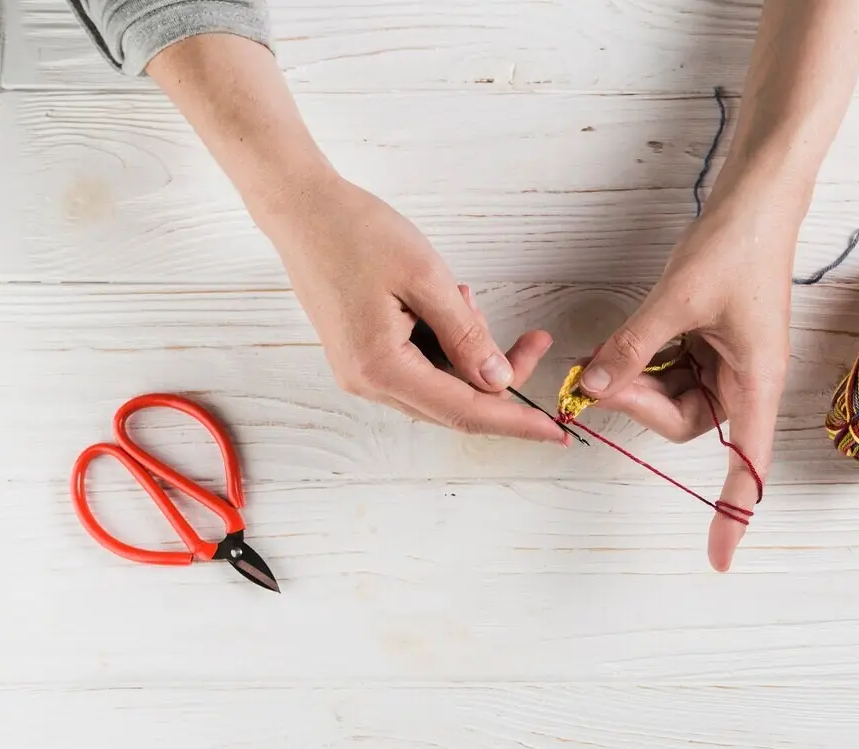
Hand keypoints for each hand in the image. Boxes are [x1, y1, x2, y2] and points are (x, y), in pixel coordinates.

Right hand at [261, 172, 567, 441]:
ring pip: (441, 387)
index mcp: (381, 368)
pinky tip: (447, 304)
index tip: (557, 430)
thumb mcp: (425, 278)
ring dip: (470, 354)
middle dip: (501, 378)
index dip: (516, 421)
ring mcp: (361, 373)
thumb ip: (466, 335)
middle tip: (535, 341)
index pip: (465, 411)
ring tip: (464, 297)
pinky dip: (447, 345)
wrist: (300, 208)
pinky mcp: (362, 357)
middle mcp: (367, 383)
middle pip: (455, 405)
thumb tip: (498, 380)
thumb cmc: (355, 232)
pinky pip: (421, 368)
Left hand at [576, 189, 794, 570]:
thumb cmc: (736, 245)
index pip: (748, 466)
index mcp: (756, 381)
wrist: (757, 198)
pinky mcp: (708, 340)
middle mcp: (744, 379)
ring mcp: (725, 360)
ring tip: (598, 357)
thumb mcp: (679, 297)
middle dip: (637, 405)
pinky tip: (618, 343)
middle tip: (593, 377)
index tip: (718, 561)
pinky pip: (668, 367)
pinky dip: (639, 360)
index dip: (732, 514)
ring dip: (632, 381)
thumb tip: (592, 385)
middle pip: (684, 422)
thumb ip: (634, 346)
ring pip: (669, 395)